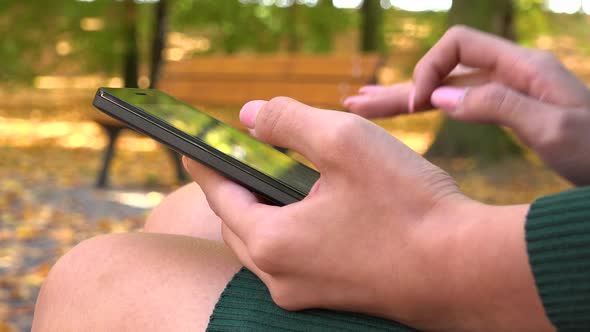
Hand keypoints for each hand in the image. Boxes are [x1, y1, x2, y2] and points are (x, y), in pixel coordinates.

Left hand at [183, 97, 551, 331]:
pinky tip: (311, 212)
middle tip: (239, 160)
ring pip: (264, 245)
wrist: (466, 270)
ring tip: (275, 181)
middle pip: (238, 223)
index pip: (220, 194)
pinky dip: (289, 232)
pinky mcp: (332, 298)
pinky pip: (292, 260)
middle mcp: (280, 277)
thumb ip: (290, 121)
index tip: (194, 147)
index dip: (207, 164)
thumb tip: (251, 115)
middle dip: (234, 189)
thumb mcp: (344, 142)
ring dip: (262, 212)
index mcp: (272, 242)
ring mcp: (305, 295)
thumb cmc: (408, 206)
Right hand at [345, 26, 589, 185]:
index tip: (420, 105)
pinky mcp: (507, 112)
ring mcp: (508, 93)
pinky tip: (410, 112)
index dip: (430, 69)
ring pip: (445, 88)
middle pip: (442, 69)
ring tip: (366, 105)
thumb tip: (440, 97)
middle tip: (357, 102)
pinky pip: (458, 104)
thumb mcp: (554, 130)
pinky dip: (429, 107)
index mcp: (523, 67)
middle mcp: (511, 74)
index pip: (457, 46)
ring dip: (405, 97)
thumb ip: (497, 106)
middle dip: (399, 85)